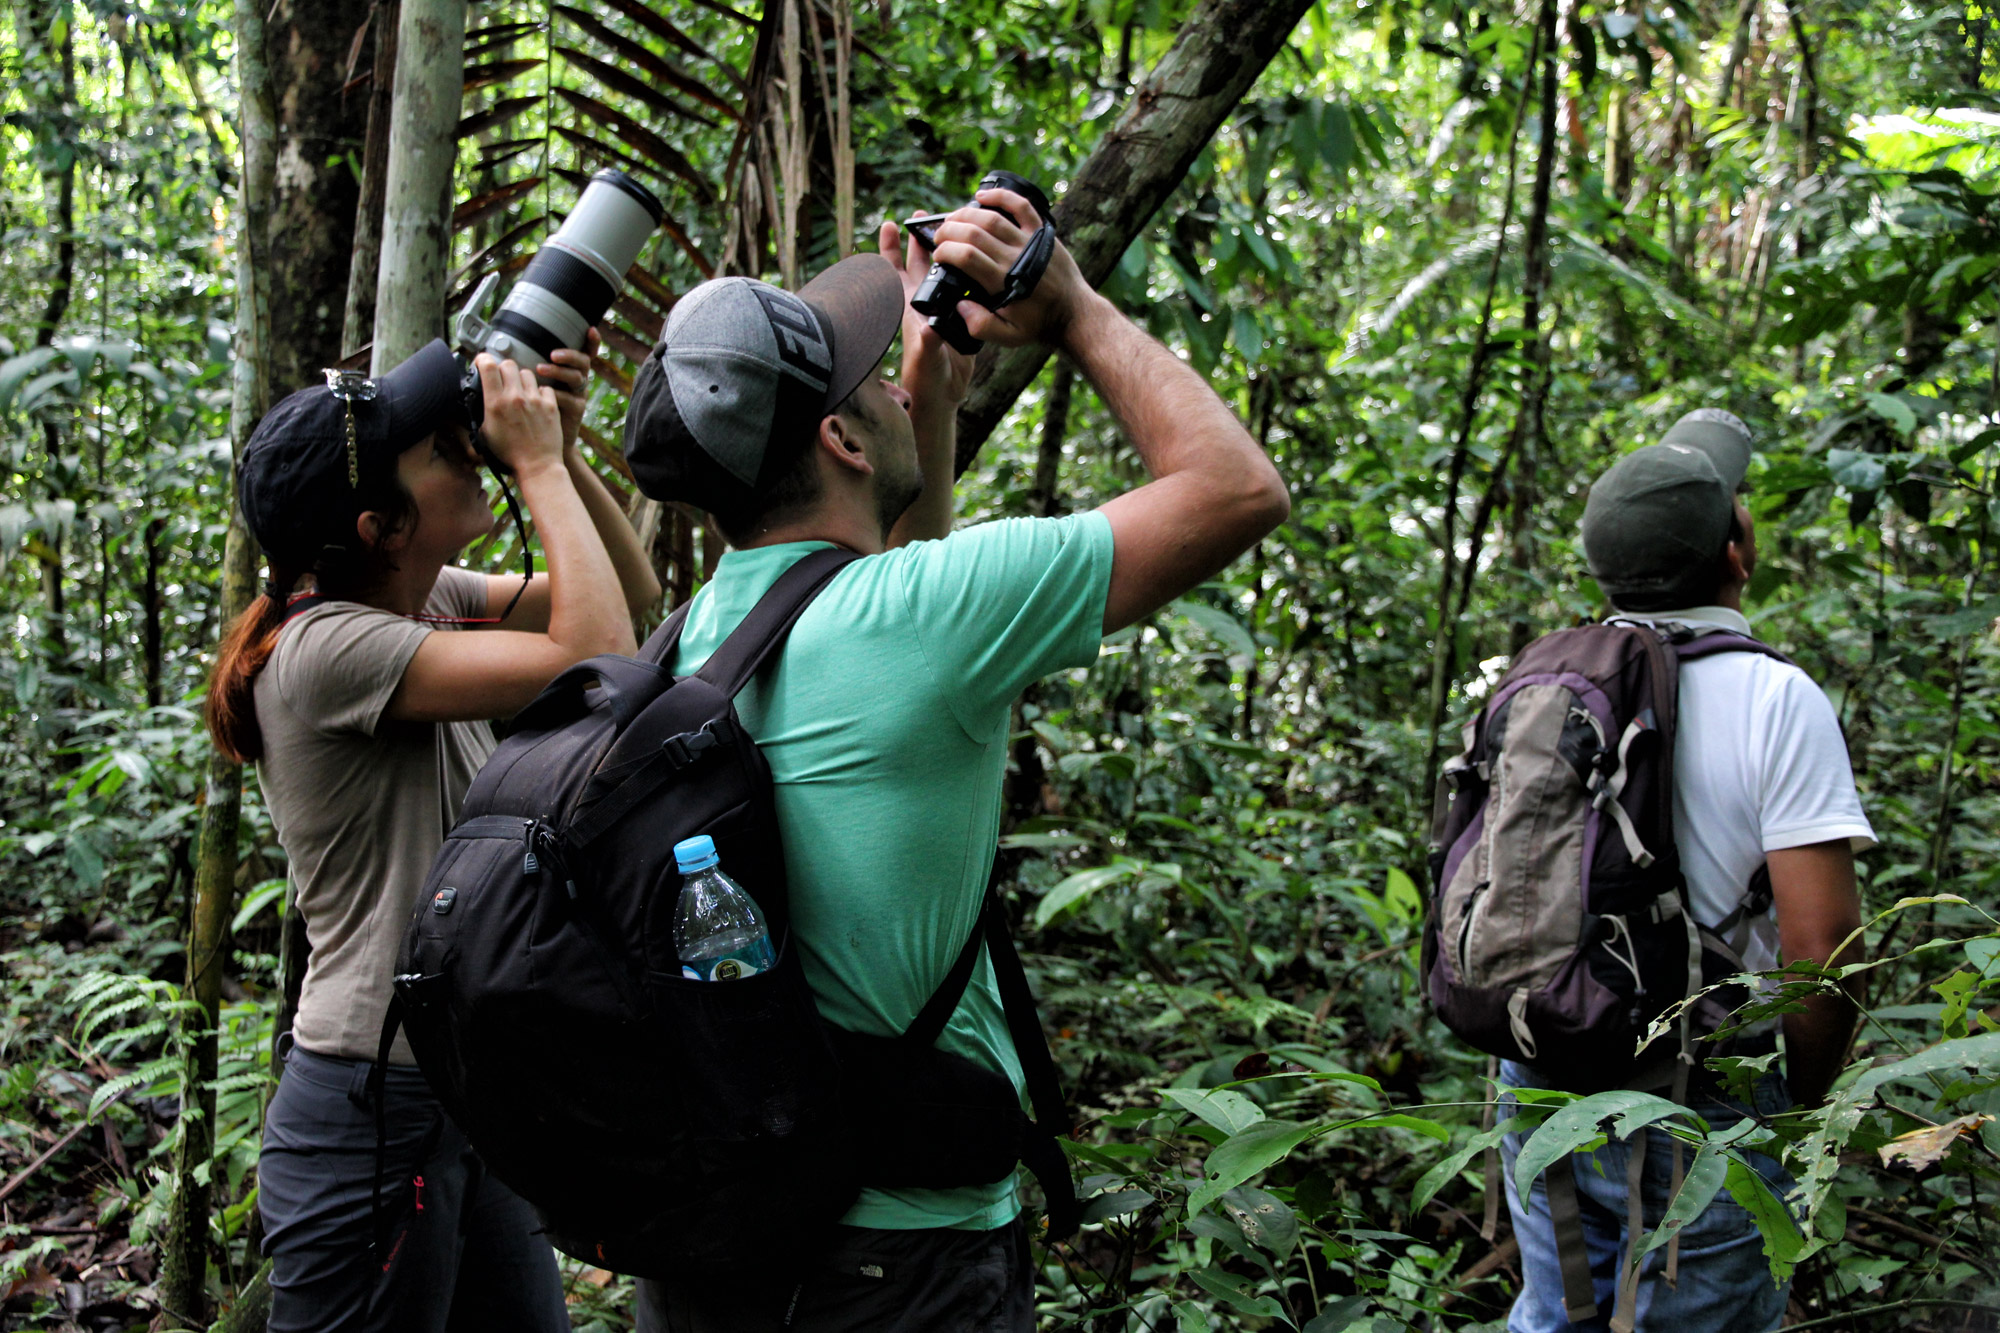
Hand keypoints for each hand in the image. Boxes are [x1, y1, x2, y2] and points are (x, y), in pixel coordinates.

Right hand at [475, 353, 562, 476]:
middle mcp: (515, 398)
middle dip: (503, 368)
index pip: (488, 365)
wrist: (537, 466)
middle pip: (508, 364)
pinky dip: (540, 391)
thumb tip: (476, 397)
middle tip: (502, 378)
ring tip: (520, 390)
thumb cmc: (509, 454)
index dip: (483, 359)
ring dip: (521, 379)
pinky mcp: (550, 405)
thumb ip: (481, 411)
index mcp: (496, 403)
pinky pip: (545, 387)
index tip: (482, 362)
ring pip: (527, 373)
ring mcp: (535, 400)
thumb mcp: (485, 433)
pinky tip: (536, 401)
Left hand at [536, 328, 598, 452]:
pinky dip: (558, 395)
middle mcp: (577, 379)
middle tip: (553, 355)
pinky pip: (571, 399)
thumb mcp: (532, 383)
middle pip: (583, 361)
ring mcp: (578, 394)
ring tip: (540, 370)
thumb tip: (507, 349)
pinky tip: (546, 395)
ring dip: (559, 371)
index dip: (591, 341)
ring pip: (577, 377)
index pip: (584, 352)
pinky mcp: (577, 410)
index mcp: (568, 369)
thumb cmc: (532, 409)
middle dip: (569, 355)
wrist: (542, 442)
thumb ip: (528, 367)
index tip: (589, 329)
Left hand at [880, 219, 973, 412]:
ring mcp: (940, 309)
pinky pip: (961, 289)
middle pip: (918, 262)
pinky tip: (975, 260)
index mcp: (909, 306)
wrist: (942, 395)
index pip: (893, 270)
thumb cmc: (925, 377)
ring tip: (950, 227)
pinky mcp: (958, 318)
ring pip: (940, 273)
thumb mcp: (926, 357)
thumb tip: (931, 327)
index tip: (889, 223)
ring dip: (943, 251)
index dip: (889, 248)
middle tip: (921, 212)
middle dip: (918, 237)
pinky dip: (966, 273)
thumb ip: (928, 341)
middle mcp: (923, 303)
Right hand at [921, 186, 1087, 350]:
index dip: (945, 251)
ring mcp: (1029, 241)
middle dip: (949, 230)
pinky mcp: (1041, 232)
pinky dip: (1001, 196)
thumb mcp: (1008, 337)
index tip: (938, 255)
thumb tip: (960, 305)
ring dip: (966, 213)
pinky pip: (1021, 205)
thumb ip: (981, 326)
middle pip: (973, 232)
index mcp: (1002, 282)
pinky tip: (982, 196)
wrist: (1073, 313)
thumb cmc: (1038, 324)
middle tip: (939, 236)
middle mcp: (1015, 257)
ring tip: (952, 220)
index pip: (965, 256)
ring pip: (991, 216)